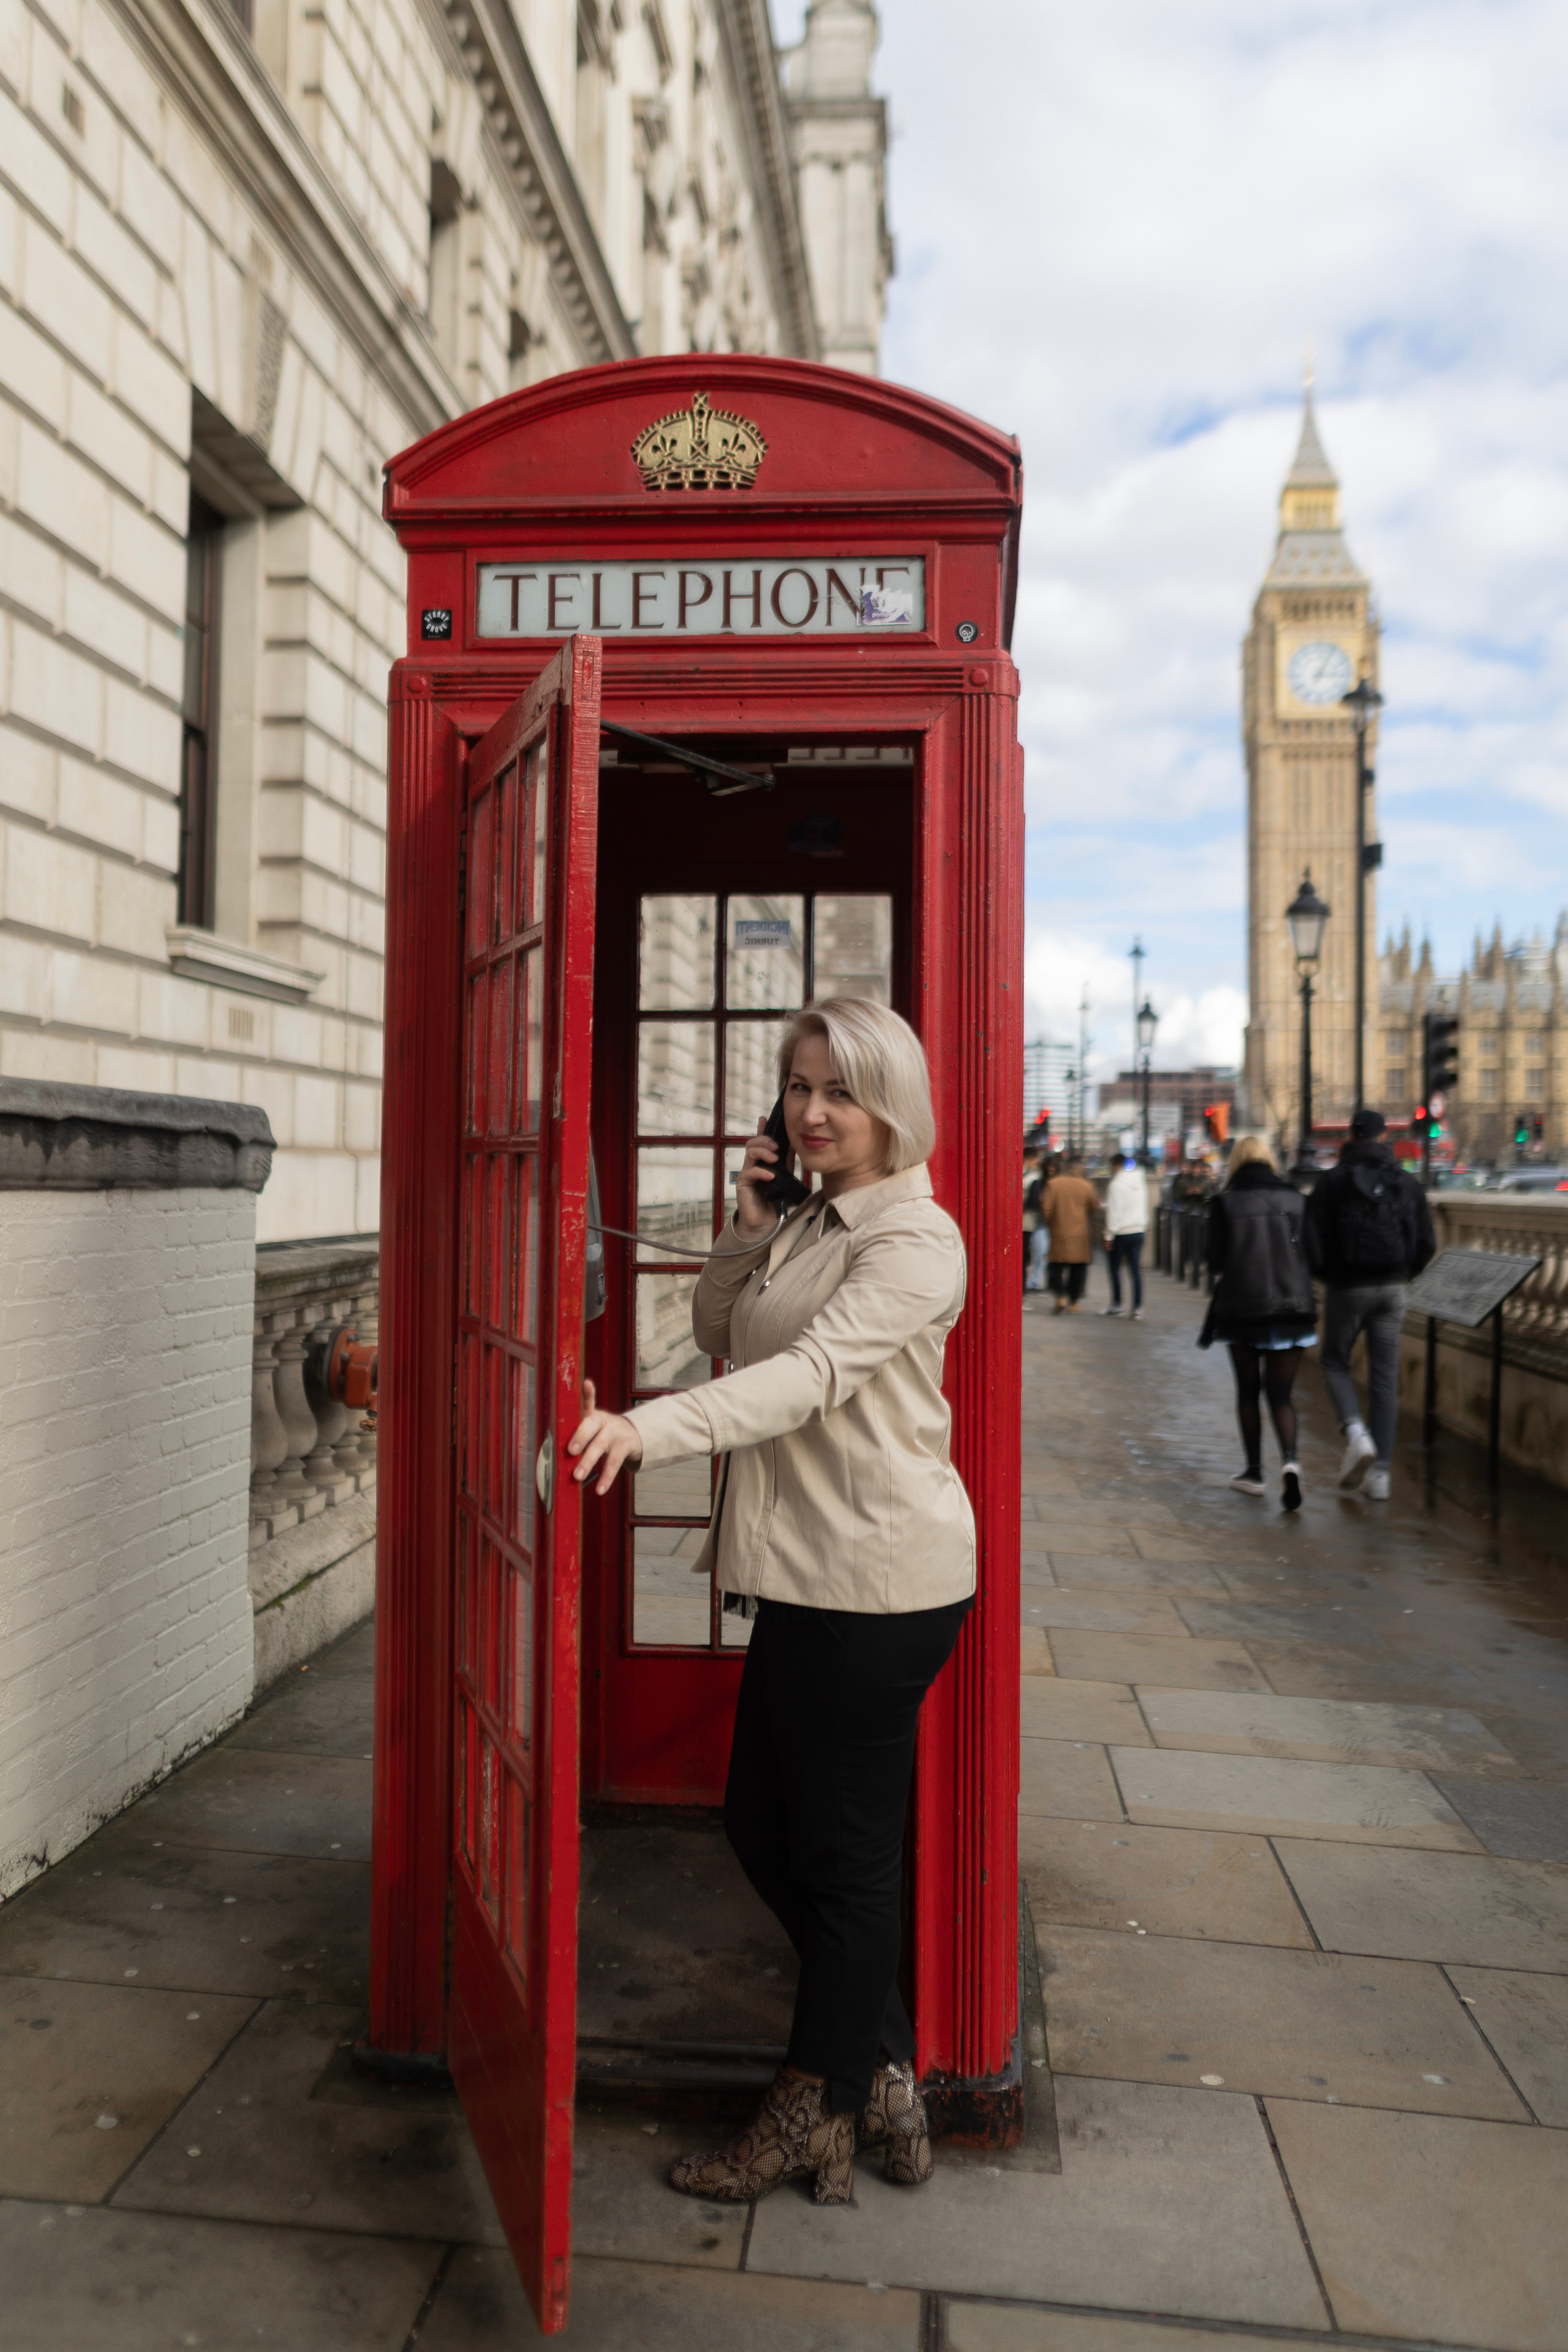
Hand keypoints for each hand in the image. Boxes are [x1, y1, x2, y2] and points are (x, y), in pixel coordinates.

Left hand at [567, 1378, 642, 1495]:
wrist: (632, 1436)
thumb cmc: (603, 1433)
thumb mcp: (592, 1428)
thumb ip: (577, 1435)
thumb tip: (552, 1454)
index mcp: (593, 1415)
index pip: (588, 1402)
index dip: (588, 1393)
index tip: (586, 1384)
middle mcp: (605, 1421)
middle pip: (591, 1426)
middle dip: (580, 1437)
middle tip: (570, 1450)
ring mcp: (615, 1433)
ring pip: (601, 1447)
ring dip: (589, 1462)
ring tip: (578, 1476)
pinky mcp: (625, 1447)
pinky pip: (614, 1463)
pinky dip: (606, 1478)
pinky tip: (600, 1489)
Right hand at [734, 1117, 782, 1235]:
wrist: (767, 1222)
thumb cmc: (776, 1201)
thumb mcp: (785, 1177)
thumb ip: (787, 1162)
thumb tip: (794, 1145)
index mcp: (763, 1161)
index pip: (761, 1142)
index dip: (762, 1130)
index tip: (764, 1119)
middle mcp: (753, 1165)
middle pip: (752, 1144)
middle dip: (764, 1140)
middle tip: (776, 1146)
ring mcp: (747, 1173)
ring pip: (750, 1154)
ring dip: (763, 1152)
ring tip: (775, 1159)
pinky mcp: (743, 1184)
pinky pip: (750, 1172)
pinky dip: (761, 1172)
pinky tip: (770, 1176)